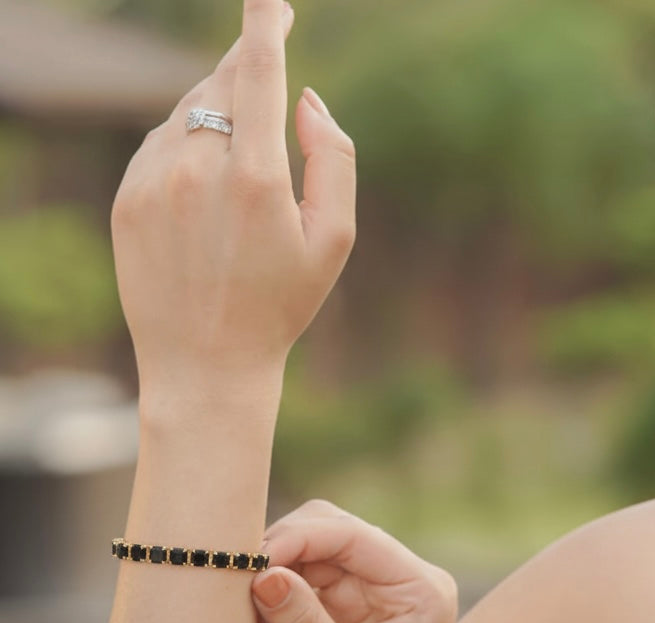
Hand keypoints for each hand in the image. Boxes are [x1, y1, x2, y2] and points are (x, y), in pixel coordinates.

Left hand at [110, 0, 355, 405]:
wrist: (206, 363)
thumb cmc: (281, 305)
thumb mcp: (335, 240)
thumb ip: (335, 158)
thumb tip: (305, 98)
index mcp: (255, 177)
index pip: (256, 69)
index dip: (265, 24)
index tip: (272, 3)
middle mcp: (196, 168)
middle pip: (220, 82)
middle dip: (246, 71)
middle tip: (266, 81)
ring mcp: (152, 181)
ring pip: (188, 112)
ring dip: (217, 114)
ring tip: (240, 171)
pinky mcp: (126, 198)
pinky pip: (159, 143)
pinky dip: (185, 145)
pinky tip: (204, 191)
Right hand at [251, 500, 458, 622]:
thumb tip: (264, 574)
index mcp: (418, 587)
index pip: (354, 537)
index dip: (299, 539)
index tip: (251, 564)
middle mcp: (395, 579)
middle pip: (327, 534)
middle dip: (280, 562)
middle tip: (243, 597)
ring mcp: (367, 591)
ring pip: (304, 558)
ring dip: (269, 591)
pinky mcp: (340, 608)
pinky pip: (294, 585)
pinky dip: (270, 610)